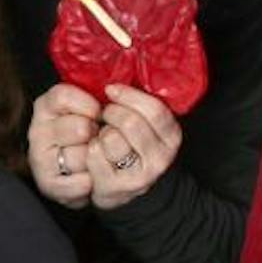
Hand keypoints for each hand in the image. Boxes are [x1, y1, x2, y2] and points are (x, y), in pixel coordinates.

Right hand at [26, 83, 100, 207]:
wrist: (73, 173)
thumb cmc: (85, 135)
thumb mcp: (86, 106)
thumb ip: (94, 95)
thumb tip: (113, 92)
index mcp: (45, 107)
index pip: (63, 96)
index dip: (88, 105)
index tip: (96, 113)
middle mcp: (37, 131)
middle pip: (79, 127)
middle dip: (94, 133)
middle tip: (93, 138)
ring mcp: (39, 158)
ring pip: (83, 156)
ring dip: (95, 159)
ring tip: (91, 158)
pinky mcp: (47, 184)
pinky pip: (81, 181)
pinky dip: (90, 181)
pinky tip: (88, 177)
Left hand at [86, 85, 182, 209]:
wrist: (124, 188)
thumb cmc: (131, 147)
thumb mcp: (146, 124)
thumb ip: (141, 104)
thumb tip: (123, 74)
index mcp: (171, 136)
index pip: (155, 109)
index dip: (129, 96)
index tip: (111, 90)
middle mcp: (161, 158)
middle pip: (131, 122)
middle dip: (111, 113)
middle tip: (105, 115)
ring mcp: (141, 176)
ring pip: (112, 139)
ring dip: (101, 133)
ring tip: (103, 137)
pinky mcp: (118, 187)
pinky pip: (95, 155)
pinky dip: (90, 149)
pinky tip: (96, 152)